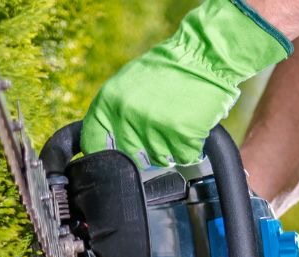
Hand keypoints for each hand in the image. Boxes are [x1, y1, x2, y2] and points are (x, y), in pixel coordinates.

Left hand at [81, 0, 291, 165]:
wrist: (203, 55)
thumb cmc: (168, 69)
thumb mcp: (128, 83)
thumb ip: (114, 113)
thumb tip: (106, 144)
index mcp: (109, 102)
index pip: (94, 144)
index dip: (107, 156)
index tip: (117, 158)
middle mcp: (127, 116)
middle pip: (130, 159)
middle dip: (145, 152)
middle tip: (159, 132)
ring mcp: (153, 128)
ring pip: (158, 160)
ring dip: (169, 150)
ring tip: (177, 123)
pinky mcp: (180, 136)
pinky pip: (183, 157)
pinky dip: (190, 148)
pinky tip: (191, 127)